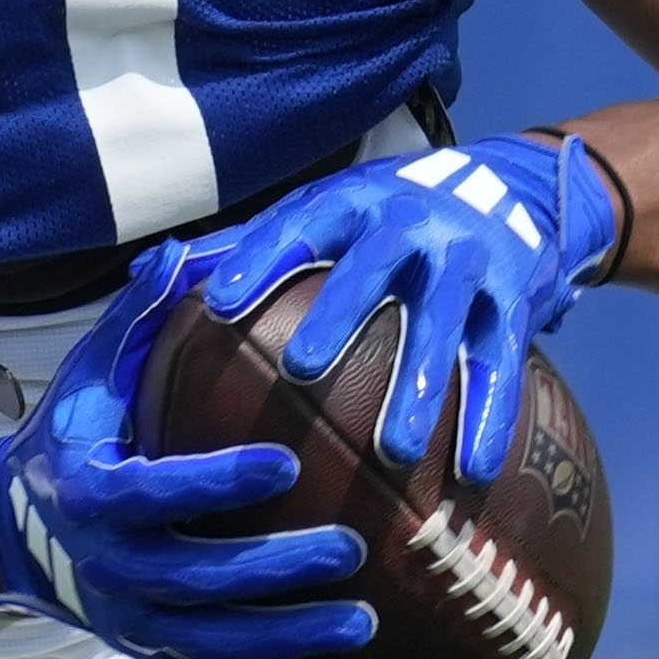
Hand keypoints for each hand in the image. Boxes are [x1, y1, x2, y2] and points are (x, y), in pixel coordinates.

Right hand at [0, 273, 372, 658]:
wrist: (23, 525)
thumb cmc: (81, 430)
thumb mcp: (96, 368)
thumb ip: (142, 317)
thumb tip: (191, 253)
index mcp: (91, 495)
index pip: (151, 494)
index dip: (213, 484)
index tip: (280, 463)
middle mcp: (107, 568)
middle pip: (192, 581)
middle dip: (271, 570)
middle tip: (348, 546)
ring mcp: (132, 620)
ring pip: (212, 643)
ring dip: (287, 640)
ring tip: (363, 622)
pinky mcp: (155, 655)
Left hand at [188, 132, 625, 479]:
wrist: (507, 185)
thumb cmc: (382, 217)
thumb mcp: (320, 212)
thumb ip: (242, 246)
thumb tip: (144, 273)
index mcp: (349, 203)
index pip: (294, 227)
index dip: (256, 261)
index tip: (216, 305)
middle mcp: (409, 222)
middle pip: (372, 268)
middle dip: (340, 315)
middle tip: (302, 372)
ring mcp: (467, 259)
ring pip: (444, 323)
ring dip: (421, 386)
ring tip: (393, 451)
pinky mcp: (514, 298)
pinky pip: (502, 362)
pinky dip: (490, 417)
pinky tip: (472, 474)